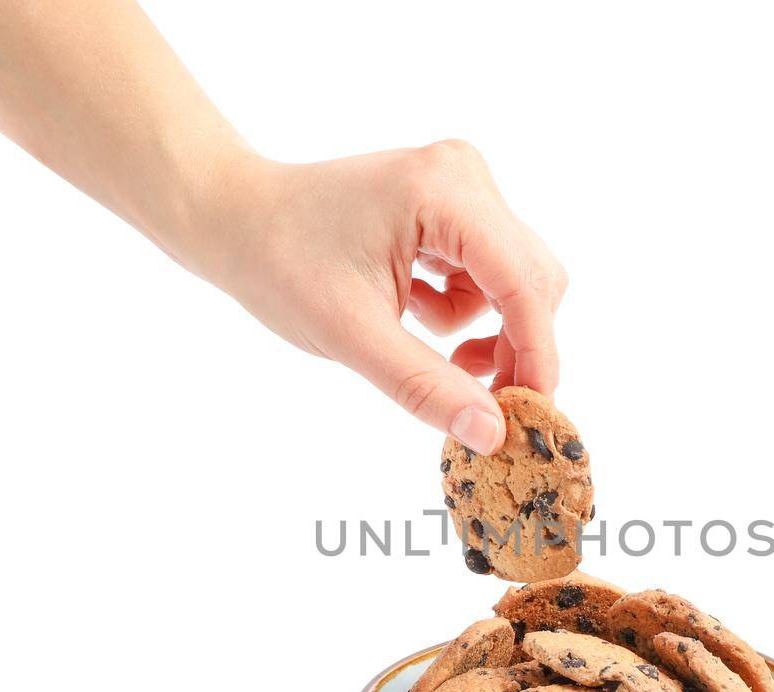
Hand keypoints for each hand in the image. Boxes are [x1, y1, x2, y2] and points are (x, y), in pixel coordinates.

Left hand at [184, 141, 567, 453]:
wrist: (235, 219)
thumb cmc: (280, 265)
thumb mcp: (352, 336)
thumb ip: (426, 386)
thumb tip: (492, 434)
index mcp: (443, 193)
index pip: (523, 283)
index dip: (537, 354)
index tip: (534, 415)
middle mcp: (464, 175)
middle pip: (533, 278)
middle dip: (514, 344)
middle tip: (477, 397)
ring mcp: (461, 183)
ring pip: (516, 279)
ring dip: (485, 327)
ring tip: (428, 348)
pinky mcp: (452, 200)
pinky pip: (490, 270)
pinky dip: (465, 308)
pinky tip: (415, 311)